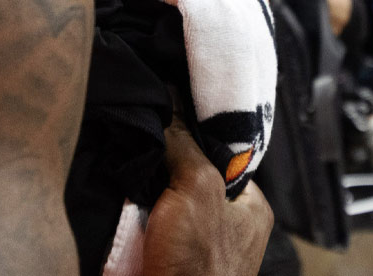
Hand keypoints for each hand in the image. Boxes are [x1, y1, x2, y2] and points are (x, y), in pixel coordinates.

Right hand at [143, 120, 272, 275]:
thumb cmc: (199, 268)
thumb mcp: (198, 191)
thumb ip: (187, 149)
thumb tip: (172, 112)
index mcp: (250, 208)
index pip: (224, 157)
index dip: (195, 139)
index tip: (168, 123)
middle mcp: (229, 227)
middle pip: (190, 180)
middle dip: (165, 171)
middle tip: (143, 155)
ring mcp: (197, 248)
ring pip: (166, 206)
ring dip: (145, 198)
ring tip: (129, 180)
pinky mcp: (169, 264)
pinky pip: (148, 231)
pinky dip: (133, 224)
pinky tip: (122, 212)